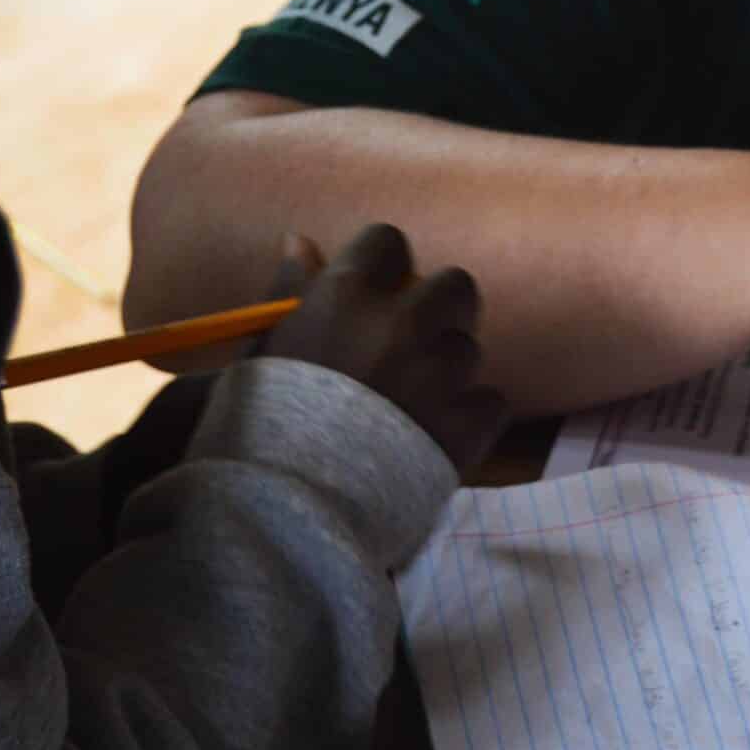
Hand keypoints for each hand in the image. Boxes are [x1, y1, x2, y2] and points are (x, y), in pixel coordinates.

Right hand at [255, 225, 508, 473]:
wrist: (285, 510)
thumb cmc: (259, 427)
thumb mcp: (264, 351)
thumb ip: (291, 293)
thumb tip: (301, 240)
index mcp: (346, 298)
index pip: (388, 242)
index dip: (385, 266)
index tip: (379, 289)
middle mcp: (403, 323)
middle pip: (455, 285)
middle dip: (441, 309)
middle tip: (415, 343)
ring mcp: (441, 372)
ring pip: (467, 349)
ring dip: (446, 371)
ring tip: (408, 407)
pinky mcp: (468, 421)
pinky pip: (490, 401)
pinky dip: (468, 418)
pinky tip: (433, 437)